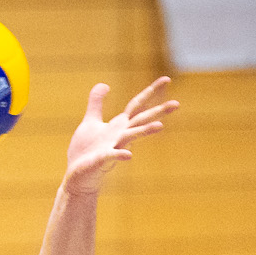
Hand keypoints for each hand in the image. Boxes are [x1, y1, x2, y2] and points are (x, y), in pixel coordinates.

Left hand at [62, 77, 176, 193]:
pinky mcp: (101, 160)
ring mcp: (113, 147)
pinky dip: (120, 154)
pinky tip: (129, 155)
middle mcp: (120, 135)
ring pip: (131, 137)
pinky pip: (112, 156)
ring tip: (160, 126)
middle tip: (177, 104)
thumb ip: (96, 102)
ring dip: (145, 131)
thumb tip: (104, 84)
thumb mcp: (90, 120)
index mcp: (119, 125)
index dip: (151, 91)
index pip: (137, 105)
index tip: (167, 79)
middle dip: (158, 112)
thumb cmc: (86, 150)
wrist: (78, 175)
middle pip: (141, 120)